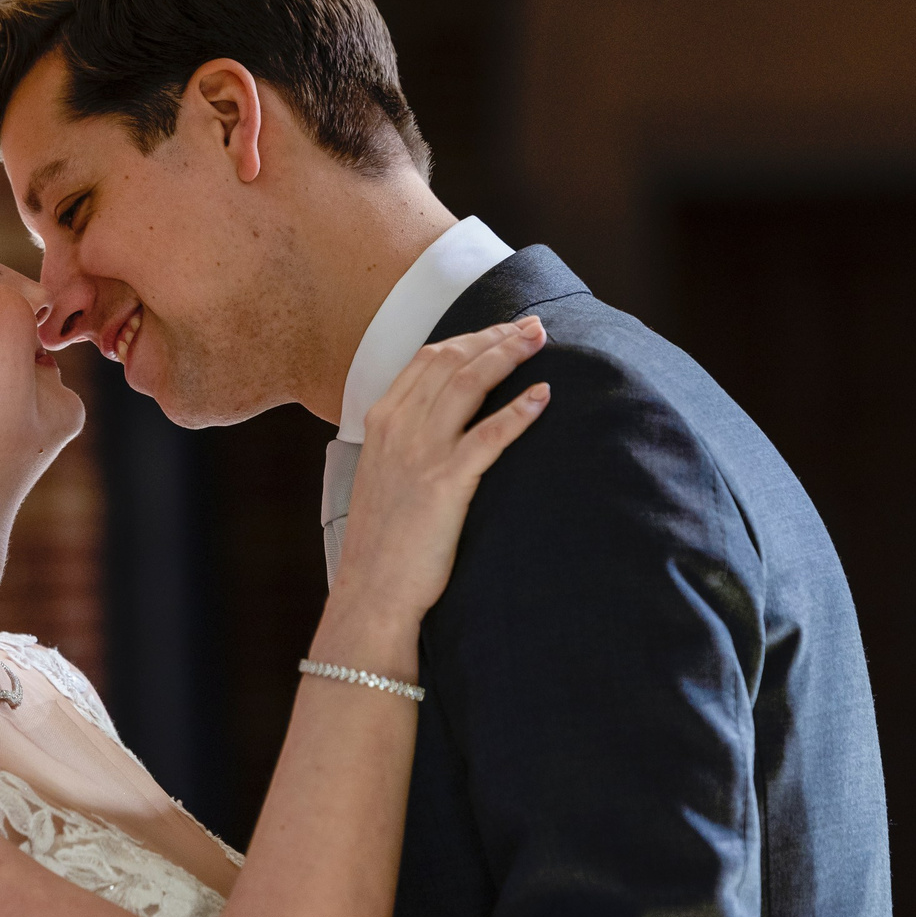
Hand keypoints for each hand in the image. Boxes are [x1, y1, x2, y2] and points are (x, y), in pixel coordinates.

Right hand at [330, 317, 549, 626]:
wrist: (372, 589)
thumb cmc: (383, 540)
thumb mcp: (382, 475)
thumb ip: (403, 441)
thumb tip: (436, 423)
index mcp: (382, 421)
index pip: (428, 359)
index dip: (469, 337)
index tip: (500, 330)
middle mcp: (399, 428)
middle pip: (453, 360)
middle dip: (496, 336)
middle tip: (533, 326)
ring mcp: (421, 453)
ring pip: (470, 384)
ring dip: (508, 355)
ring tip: (541, 341)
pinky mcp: (447, 483)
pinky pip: (489, 436)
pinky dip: (518, 411)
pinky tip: (543, 396)